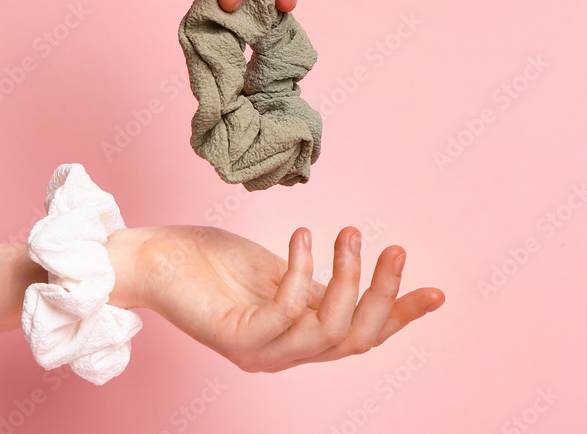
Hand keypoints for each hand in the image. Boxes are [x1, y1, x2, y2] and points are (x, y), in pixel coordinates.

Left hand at [106, 225, 443, 372]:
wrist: (149, 261)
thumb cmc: (209, 263)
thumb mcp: (276, 269)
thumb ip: (314, 281)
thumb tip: (356, 266)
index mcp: (298, 336)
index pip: (362, 337)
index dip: (402, 317)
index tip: (437, 291)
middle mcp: (283, 353)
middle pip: (355, 339)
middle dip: (384, 295)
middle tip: (393, 247)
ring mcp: (259, 350)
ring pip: (328, 331)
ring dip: (348, 279)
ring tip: (349, 233)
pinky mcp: (234, 336)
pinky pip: (285, 312)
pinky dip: (303, 272)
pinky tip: (305, 235)